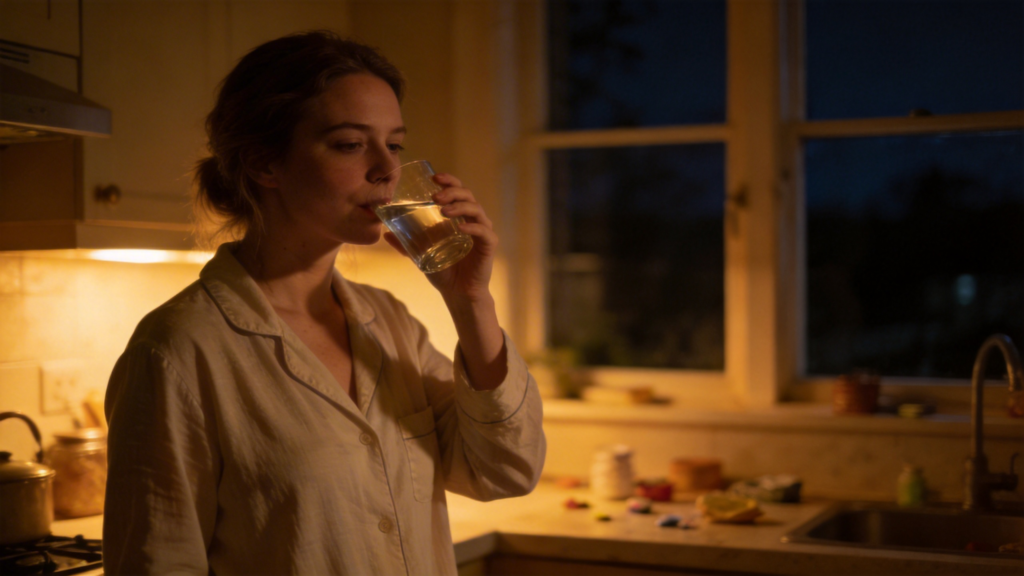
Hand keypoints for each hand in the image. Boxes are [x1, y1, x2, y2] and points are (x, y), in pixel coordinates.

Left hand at [383, 172, 496, 302]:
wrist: (457, 293)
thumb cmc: (443, 271)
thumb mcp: (419, 254)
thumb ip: (404, 244)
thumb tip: (385, 232)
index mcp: (459, 217)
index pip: (458, 191)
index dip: (449, 181)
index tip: (434, 177)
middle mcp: (473, 220)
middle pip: (468, 195)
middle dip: (452, 191)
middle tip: (435, 197)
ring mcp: (482, 232)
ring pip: (476, 209)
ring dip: (460, 206)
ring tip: (444, 210)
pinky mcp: (489, 245)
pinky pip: (483, 231)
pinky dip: (472, 227)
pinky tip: (460, 227)